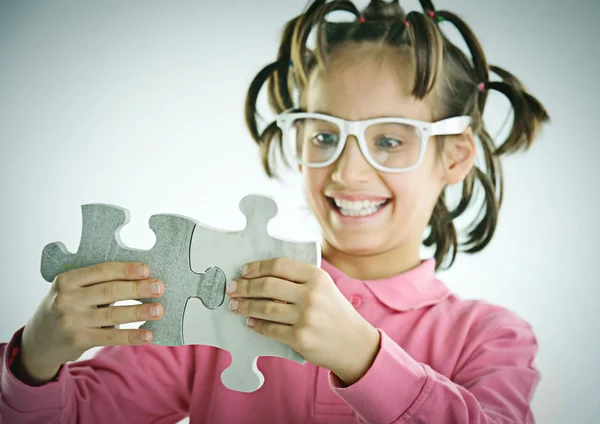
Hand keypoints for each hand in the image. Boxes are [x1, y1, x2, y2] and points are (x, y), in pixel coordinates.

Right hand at [20, 262, 164, 382]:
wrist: (38, 341)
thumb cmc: (65, 307)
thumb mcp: (71, 290)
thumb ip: (96, 283)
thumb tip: (139, 277)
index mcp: (67, 280)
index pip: (102, 271)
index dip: (126, 270)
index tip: (146, 269)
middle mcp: (67, 299)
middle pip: (110, 291)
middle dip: (138, 289)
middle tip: (159, 287)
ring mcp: (72, 321)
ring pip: (113, 315)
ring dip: (139, 312)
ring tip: (158, 309)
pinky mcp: (79, 340)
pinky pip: (111, 337)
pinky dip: (131, 336)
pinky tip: (147, 334)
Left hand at [226, 257, 380, 384]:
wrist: (353, 343)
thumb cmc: (334, 312)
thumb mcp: (324, 287)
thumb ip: (299, 279)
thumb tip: (261, 276)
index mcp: (317, 277)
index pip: (279, 266)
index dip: (257, 267)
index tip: (244, 271)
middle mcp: (311, 295)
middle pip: (268, 285)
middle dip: (245, 286)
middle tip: (232, 288)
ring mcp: (306, 317)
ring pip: (265, 308)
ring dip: (245, 306)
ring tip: (235, 306)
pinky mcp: (300, 338)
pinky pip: (270, 329)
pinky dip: (256, 325)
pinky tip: (250, 322)